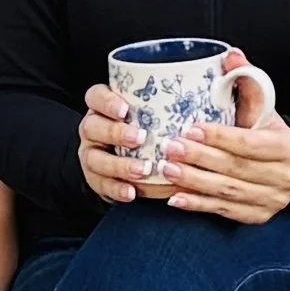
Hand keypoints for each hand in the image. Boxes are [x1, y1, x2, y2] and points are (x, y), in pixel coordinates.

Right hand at [79, 84, 150, 203]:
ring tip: (143, 170)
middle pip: (93, 127)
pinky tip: (132, 192)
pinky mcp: (95, 179)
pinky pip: (102, 184)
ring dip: (119, 165)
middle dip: (116, 133)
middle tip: (140, 138)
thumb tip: (197, 100)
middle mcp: (92, 129)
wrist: (128, 163)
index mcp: (102, 107)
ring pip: (95, 158)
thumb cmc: (146, 128)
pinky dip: (117, 189)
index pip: (96, 97)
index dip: (107, 102)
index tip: (125, 110)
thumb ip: (162, 105)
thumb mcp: (150, 113)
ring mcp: (91, 154)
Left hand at [158, 51, 289, 223]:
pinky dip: (198, 205)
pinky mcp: (257, 216)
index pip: (249, 143)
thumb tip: (230, 55)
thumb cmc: (271, 132)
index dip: (219, 137)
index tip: (191, 128)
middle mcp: (284, 177)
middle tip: (170, 148)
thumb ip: (247, 80)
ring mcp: (271, 201)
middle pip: (236, 168)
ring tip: (167, 169)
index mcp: (288, 147)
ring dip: (194, 182)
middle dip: (200, 159)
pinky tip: (175, 197)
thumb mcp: (264, 107)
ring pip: (228, 192)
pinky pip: (224, 211)